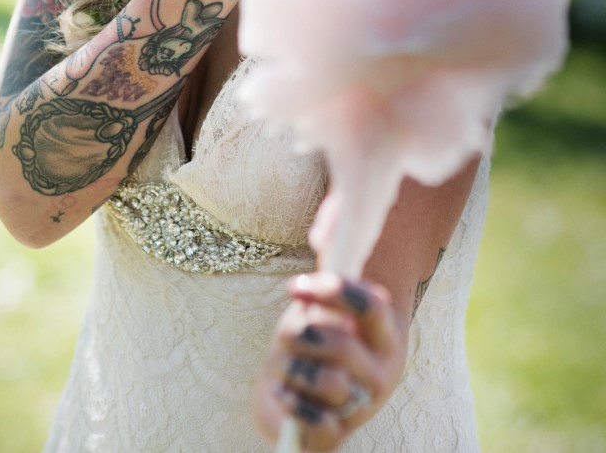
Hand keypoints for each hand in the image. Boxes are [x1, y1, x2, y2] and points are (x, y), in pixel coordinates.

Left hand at [253, 272, 405, 451]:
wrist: (306, 399)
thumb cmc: (313, 341)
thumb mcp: (319, 303)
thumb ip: (328, 260)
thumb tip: (321, 233)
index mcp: (385, 334)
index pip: (370, 304)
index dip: (332, 290)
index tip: (294, 285)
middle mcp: (381, 372)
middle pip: (342, 343)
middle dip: (302, 332)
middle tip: (286, 332)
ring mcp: (362, 406)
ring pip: (330, 382)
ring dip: (294, 367)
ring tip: (285, 365)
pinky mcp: (339, 435)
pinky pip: (319, 423)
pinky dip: (293, 404)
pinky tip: (281, 392)